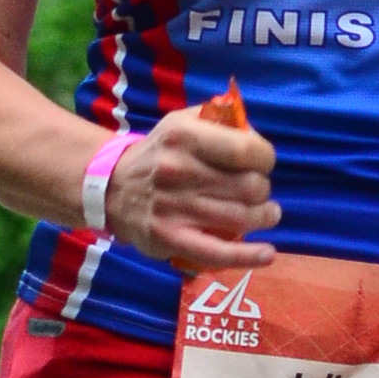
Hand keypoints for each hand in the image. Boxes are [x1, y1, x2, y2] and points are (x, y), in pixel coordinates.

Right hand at [103, 103, 278, 272]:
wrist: (110, 187)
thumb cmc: (160, 152)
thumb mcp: (182, 121)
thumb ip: (220, 121)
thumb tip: (256, 136)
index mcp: (185, 135)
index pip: (247, 150)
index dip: (265, 158)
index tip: (261, 164)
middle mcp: (179, 170)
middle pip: (250, 186)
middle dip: (263, 190)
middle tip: (257, 192)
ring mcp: (174, 207)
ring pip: (242, 217)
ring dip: (263, 217)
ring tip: (265, 214)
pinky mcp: (170, 238)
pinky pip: (217, 252)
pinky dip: (248, 256)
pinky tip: (268, 254)